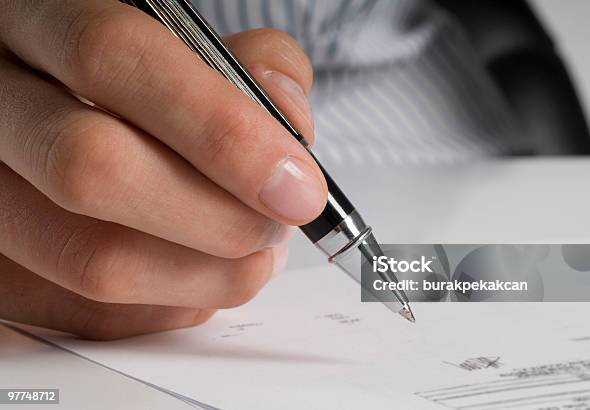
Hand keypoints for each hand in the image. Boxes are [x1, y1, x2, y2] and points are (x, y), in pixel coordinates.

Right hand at [0, 0, 325, 338]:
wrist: (72, 111)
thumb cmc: (148, 85)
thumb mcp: (198, 46)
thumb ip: (256, 68)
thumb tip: (290, 132)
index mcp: (42, 20)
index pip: (114, 59)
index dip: (220, 131)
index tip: (298, 186)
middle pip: (90, 170)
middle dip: (218, 215)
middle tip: (279, 223)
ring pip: (89, 260)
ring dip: (205, 273)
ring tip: (257, 251)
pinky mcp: (6, 268)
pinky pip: (90, 311)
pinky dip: (174, 304)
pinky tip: (206, 271)